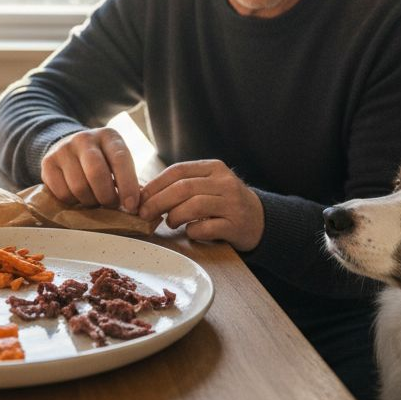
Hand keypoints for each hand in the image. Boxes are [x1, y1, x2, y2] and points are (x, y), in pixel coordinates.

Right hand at [40, 128, 140, 212]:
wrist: (68, 147)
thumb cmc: (101, 160)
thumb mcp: (116, 161)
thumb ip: (128, 180)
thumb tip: (136, 206)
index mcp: (108, 136)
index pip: (120, 160)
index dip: (128, 185)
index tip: (131, 206)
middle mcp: (84, 138)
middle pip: (97, 173)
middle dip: (107, 197)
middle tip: (110, 204)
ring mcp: (63, 149)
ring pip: (79, 187)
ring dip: (90, 201)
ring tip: (94, 200)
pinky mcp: (47, 163)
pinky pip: (62, 193)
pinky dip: (72, 202)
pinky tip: (78, 197)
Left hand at [138, 160, 263, 250]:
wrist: (260, 220)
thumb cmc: (224, 203)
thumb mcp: (208, 185)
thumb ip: (183, 186)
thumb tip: (144, 194)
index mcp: (214, 168)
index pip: (178, 171)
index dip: (155, 184)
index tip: (140, 198)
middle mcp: (224, 182)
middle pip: (183, 188)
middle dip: (158, 201)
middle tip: (144, 214)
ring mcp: (232, 203)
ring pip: (194, 205)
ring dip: (174, 216)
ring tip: (169, 223)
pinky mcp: (235, 225)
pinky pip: (206, 227)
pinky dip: (192, 231)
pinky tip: (190, 232)